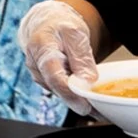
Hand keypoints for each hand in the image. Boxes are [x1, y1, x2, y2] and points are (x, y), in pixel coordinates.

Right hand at [19, 0, 97, 114]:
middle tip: (102, 112)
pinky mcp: (45, 82)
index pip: (54, 76)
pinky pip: (62, 91)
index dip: (69, 94)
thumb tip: (87, 82)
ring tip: (101, 108)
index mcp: (42, 48)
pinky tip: (90, 100)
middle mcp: (35, 65)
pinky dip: (76, 97)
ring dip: (80, 101)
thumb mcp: (76, 34)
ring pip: (60, 93)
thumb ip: (81, 58)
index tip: (85, 106)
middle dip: (79, 102)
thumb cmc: (61, 27)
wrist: (50, 25)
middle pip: (57, 89)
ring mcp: (39, 75)